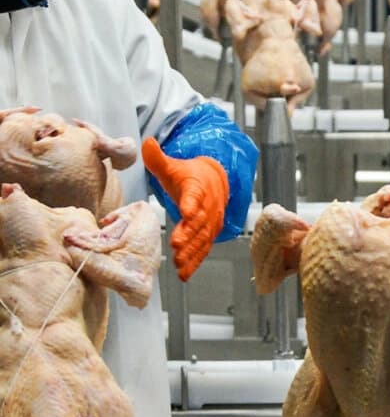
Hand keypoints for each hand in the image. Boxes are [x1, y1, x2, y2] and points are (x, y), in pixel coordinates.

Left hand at [141, 137, 227, 281]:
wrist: (215, 182)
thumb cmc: (189, 176)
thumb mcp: (173, 166)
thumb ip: (158, 159)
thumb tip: (147, 142)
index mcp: (197, 189)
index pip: (195, 196)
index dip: (191, 205)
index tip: (186, 213)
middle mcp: (207, 208)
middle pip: (198, 223)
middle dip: (189, 235)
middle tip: (176, 245)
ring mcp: (210, 223)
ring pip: (202, 240)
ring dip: (191, 253)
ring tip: (178, 264)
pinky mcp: (209, 235)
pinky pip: (203, 250)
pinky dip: (195, 262)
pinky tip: (184, 274)